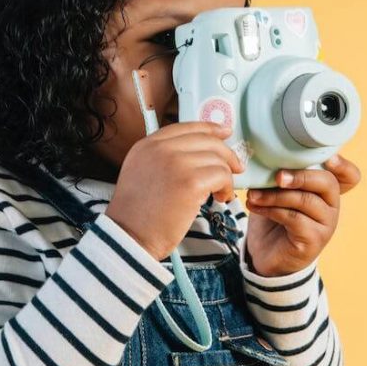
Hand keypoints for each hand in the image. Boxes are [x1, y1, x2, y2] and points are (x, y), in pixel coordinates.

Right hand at [106, 121, 244, 260]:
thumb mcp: (141, 173)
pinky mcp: (191, 182)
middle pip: (206, 140)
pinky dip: (226, 187)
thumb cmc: (138, 216)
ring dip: (225, 177)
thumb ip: (163, 158)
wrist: (130, 238)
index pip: (186, 127)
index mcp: (147, 145)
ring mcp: (175, 163)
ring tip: (220, 193)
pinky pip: (221, 175)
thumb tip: (200, 153)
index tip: (225, 133)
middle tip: (236, 169)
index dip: (210, 128)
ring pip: (217, 158)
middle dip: (226, 154)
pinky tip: (220, 199)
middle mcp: (160, 149)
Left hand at [243, 154, 361, 276]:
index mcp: (326, 191)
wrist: (264, 255)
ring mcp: (326, 224)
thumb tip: (267, 156)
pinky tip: (256, 207)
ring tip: (254, 195)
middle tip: (277, 177)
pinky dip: (272, 210)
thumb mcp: (277, 192)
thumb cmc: (273, 218)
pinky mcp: (314, 240)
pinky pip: (295, 219)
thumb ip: (282, 176)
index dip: (343, 165)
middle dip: (301, 176)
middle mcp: (332, 206)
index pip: (349, 176)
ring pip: (306, 200)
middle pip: (328, 183)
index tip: (328, 159)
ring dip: (276, 195)